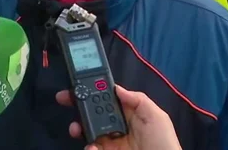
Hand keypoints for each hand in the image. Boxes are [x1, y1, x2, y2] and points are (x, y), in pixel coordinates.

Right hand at [55, 85, 181, 149]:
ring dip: (78, 127)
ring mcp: (110, 143)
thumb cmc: (163, 142)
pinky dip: (88, 147)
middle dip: (78, 105)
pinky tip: (92, 147)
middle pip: (92, 113)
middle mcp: (116, 126)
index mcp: (127, 113)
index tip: (78, 84)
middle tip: (65, 100)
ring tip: (76, 129)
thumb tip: (116, 87)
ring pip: (87, 131)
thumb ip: (137, 99)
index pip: (106, 99)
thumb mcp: (156, 117)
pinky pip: (91, 148)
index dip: (92, 90)